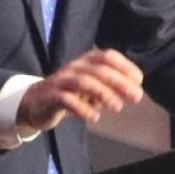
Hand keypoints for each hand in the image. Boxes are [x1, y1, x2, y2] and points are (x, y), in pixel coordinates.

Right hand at [17, 48, 143, 132]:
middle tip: (136, 97)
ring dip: (104, 93)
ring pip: (83, 81)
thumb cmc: (70, 94)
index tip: (138, 81)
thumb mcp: (92, 87)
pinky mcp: (51, 97)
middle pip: (99, 70)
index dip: (125, 66)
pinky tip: (94, 118)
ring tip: (117, 107)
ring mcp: (61, 81)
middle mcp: (74, 67)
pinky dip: (82, 108)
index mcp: (85, 61)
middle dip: (120, 82)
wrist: (35, 103)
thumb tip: (134, 90)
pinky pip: (66, 99)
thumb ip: (110, 87)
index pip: (107, 56)